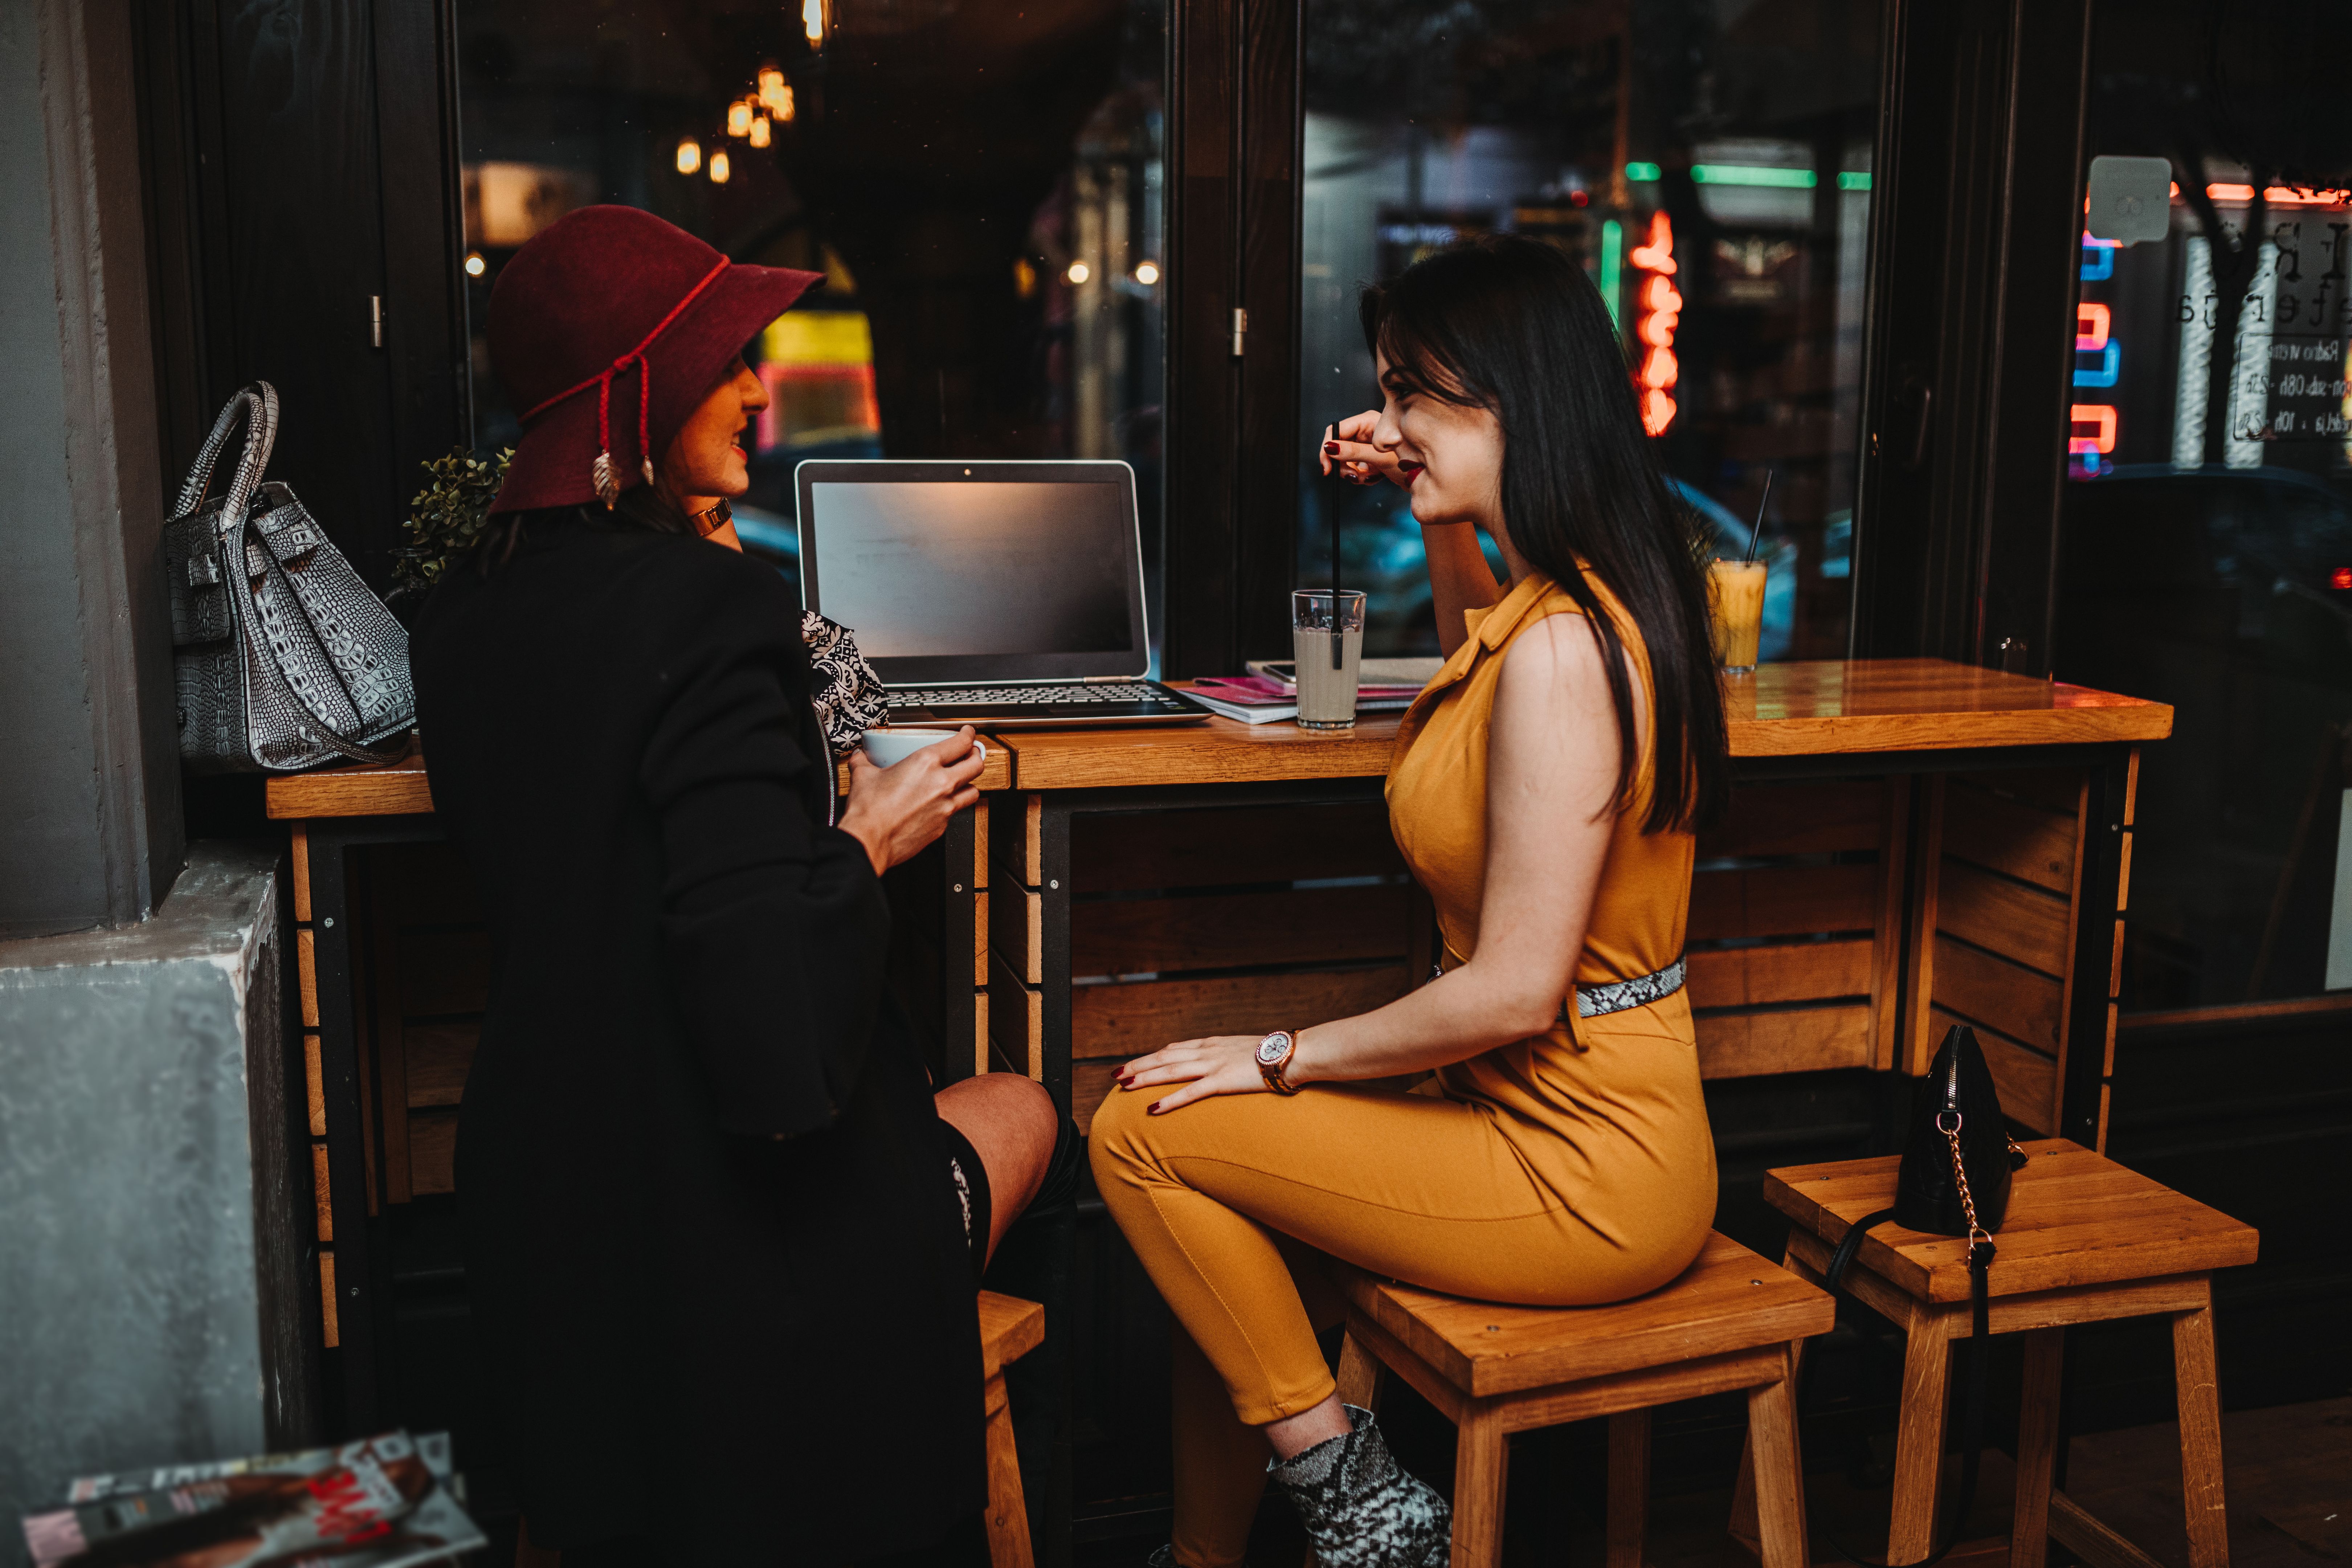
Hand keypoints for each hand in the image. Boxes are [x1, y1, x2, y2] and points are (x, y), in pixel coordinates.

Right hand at [838, 727, 983, 874]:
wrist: (869, 841)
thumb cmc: (869, 811)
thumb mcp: (863, 776)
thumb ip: (863, 762)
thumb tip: (860, 757)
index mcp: (925, 763)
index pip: (960, 743)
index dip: (968, 735)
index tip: (968, 733)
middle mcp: (941, 784)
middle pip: (976, 765)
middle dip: (976, 756)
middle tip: (971, 754)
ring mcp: (945, 806)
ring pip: (973, 791)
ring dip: (970, 784)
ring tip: (962, 781)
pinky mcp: (942, 826)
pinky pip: (955, 812)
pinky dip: (951, 806)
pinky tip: (940, 804)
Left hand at [1115, 1034, 1279, 1114]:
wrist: (1293, 1054)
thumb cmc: (1275, 1056)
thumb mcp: (1245, 1052)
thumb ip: (1229, 1058)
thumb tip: (1223, 1068)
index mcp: (1213, 1043)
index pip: (1174, 1048)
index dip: (1152, 1056)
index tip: (1136, 1063)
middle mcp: (1208, 1050)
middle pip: (1164, 1057)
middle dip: (1138, 1065)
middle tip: (1116, 1074)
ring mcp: (1214, 1065)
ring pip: (1169, 1070)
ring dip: (1144, 1078)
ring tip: (1123, 1085)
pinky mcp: (1222, 1081)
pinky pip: (1189, 1092)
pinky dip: (1168, 1100)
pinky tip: (1151, 1108)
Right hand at [1318, 415, 1412, 487]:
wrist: (1424, 479)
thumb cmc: (1410, 464)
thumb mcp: (1380, 458)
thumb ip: (1353, 452)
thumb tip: (1330, 448)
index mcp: (1368, 421)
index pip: (1337, 430)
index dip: (1328, 449)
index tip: (1327, 468)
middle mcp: (1366, 430)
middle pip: (1339, 446)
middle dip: (1344, 465)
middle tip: (1354, 477)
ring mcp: (1367, 443)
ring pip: (1345, 459)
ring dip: (1354, 473)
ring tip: (1370, 477)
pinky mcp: (1369, 456)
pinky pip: (1354, 467)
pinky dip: (1361, 476)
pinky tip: (1374, 477)